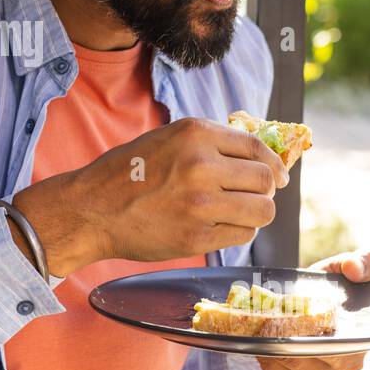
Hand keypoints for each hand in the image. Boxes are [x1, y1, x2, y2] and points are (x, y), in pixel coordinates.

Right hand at [11, 117, 288, 275]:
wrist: (91, 209)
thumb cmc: (128, 173)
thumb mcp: (167, 139)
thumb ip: (209, 143)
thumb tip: (258, 158)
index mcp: (195, 134)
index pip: (256, 147)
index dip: (274, 164)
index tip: (278, 176)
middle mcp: (202, 165)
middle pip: (264, 180)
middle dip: (263, 190)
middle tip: (249, 196)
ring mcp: (201, 203)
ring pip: (262, 210)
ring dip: (255, 213)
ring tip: (236, 213)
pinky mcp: (198, 236)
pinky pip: (243, 234)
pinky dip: (238, 232)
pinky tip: (220, 227)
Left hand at [258, 249, 369, 369]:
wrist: (303, 304)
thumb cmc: (328, 288)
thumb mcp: (343, 269)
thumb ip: (363, 262)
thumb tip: (355, 270)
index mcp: (362, 342)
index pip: (339, 343)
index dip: (314, 329)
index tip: (296, 314)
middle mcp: (347, 366)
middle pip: (310, 355)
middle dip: (287, 336)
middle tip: (270, 316)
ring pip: (291, 365)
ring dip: (272, 346)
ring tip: (263, 326)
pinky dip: (265, 359)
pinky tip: (262, 342)